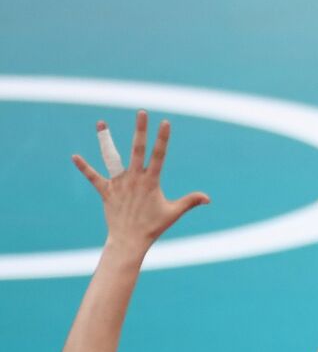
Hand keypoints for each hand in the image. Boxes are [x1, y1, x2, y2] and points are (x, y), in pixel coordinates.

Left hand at [72, 111, 209, 254]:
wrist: (129, 240)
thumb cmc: (153, 226)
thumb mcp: (174, 212)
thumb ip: (190, 201)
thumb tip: (208, 198)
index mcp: (151, 181)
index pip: (159, 155)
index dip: (162, 138)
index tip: (165, 122)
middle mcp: (134, 178)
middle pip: (137, 149)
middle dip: (140, 130)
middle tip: (141, 112)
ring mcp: (119, 183)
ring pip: (112, 157)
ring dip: (106, 139)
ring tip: (100, 123)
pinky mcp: (106, 191)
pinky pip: (93, 177)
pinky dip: (84, 167)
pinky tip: (74, 156)